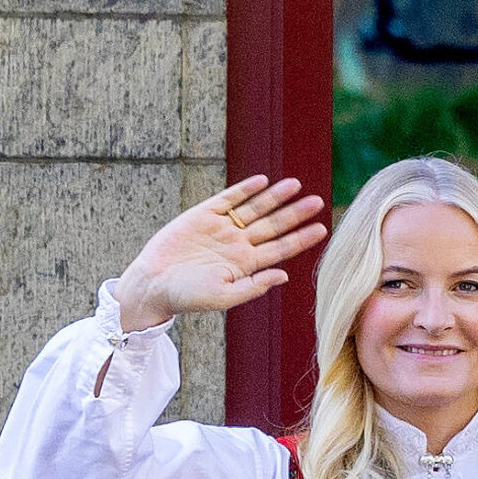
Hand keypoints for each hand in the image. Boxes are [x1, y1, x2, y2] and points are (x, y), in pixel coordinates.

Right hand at [115, 177, 327, 333]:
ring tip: (296, 185)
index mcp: (247, 265)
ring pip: (254, 209)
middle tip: (317, 202)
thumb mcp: (226, 296)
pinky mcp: (201, 215)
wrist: (155, 284)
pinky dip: (244, 190)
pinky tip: (262, 181)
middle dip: (295, 214)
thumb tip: (284, 275)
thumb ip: (255, 286)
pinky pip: (227, 199)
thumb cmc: (189, 297)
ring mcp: (221, 228)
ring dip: (274, 197)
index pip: (281, 248)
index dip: (301, 238)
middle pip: (273, 226)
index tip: (322, 229)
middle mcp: (238, 244)